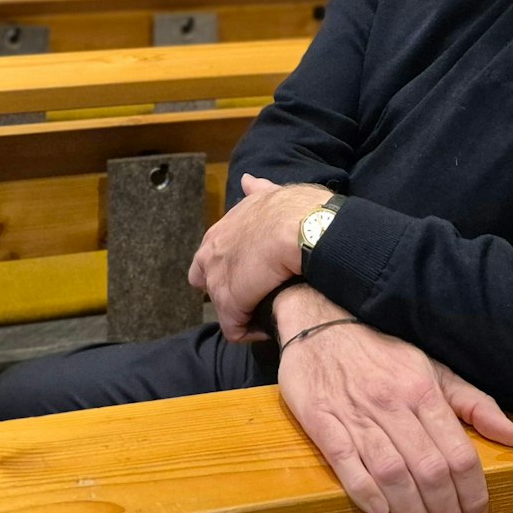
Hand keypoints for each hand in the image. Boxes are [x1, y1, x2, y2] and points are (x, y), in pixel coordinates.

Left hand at [188, 174, 327, 341]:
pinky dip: (251, 331)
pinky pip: (234, 328)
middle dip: (230, 291)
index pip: (209, 257)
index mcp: (221, 230)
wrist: (304, 228)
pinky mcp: (230, 303)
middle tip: (259, 294)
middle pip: (207, 283)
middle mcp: (212, 254)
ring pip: (223, 307)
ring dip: (243, 311)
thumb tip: (248, 181)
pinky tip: (270, 325)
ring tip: (269, 311)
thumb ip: (257, 191)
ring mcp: (218, 279)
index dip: (229, 268)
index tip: (254, 273)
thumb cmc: (298, 210)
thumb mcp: (273, 194)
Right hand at [274, 287, 512, 512]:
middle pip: (429, 471)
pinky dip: (365, 492)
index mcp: (424, 390)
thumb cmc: (381, 350)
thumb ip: (474, 405)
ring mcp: (356, 414)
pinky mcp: (321, 421)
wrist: (319, 321)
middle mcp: (393, 404)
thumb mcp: (433, 368)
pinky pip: (346, 463)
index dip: (473, 495)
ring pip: (392, 473)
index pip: (459, 454)